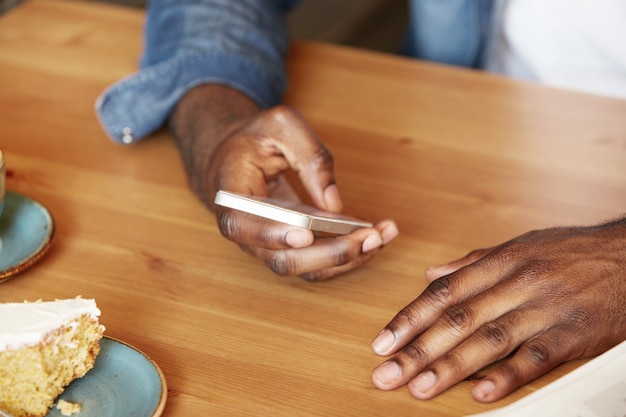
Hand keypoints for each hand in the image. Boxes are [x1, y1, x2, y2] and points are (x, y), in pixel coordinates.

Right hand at [170, 84, 397, 280]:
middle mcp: (246, 232)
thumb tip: (333, 204)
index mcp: (230, 198)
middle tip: (368, 237)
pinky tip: (377, 234)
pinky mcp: (290, 248)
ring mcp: (267, 246)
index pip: (244, 226)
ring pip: (306, 270)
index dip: (274, 235)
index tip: (306, 232)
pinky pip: (318, 262)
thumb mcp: (280, 126)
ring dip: (347, 258)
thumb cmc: (253, 139)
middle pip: (284, 261)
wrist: (234, 157)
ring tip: (382, 235)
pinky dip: (349, 253)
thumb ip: (310, 156)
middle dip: (330, 254)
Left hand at [371, 218, 625, 401]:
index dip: (410, 318)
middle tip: (387, 373)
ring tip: (420, 387)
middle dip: (418, 349)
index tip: (383, 342)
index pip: (444, 292)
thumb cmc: (571, 252)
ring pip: (490, 340)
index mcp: (501, 262)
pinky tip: (481, 393)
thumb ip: (473, 262)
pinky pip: (537, 358)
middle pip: (458, 319)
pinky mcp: (574, 334)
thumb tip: (432, 273)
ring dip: (451, 367)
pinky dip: (508, 376)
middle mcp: (518, 283)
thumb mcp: (520, 246)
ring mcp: (546, 309)